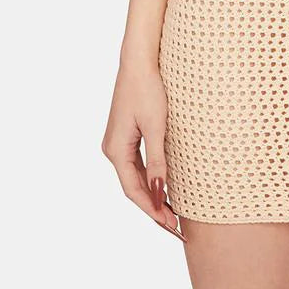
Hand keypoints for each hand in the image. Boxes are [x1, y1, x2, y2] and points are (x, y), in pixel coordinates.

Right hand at [101, 58, 184, 242]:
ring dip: (152, 195)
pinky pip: (136, 165)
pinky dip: (149, 180)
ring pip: (134, 178)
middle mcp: (112, 149)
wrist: (139, 61)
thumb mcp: (156, 127)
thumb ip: (157, 161)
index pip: (134, 191)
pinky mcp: (125, 135)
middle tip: (176, 227)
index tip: (171, 225)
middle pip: (133, 188)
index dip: (152, 210)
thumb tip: (159, 193)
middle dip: (154, 208)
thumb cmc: (147, 89)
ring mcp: (117, 142)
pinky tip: (163, 189)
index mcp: (116, 150)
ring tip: (173, 214)